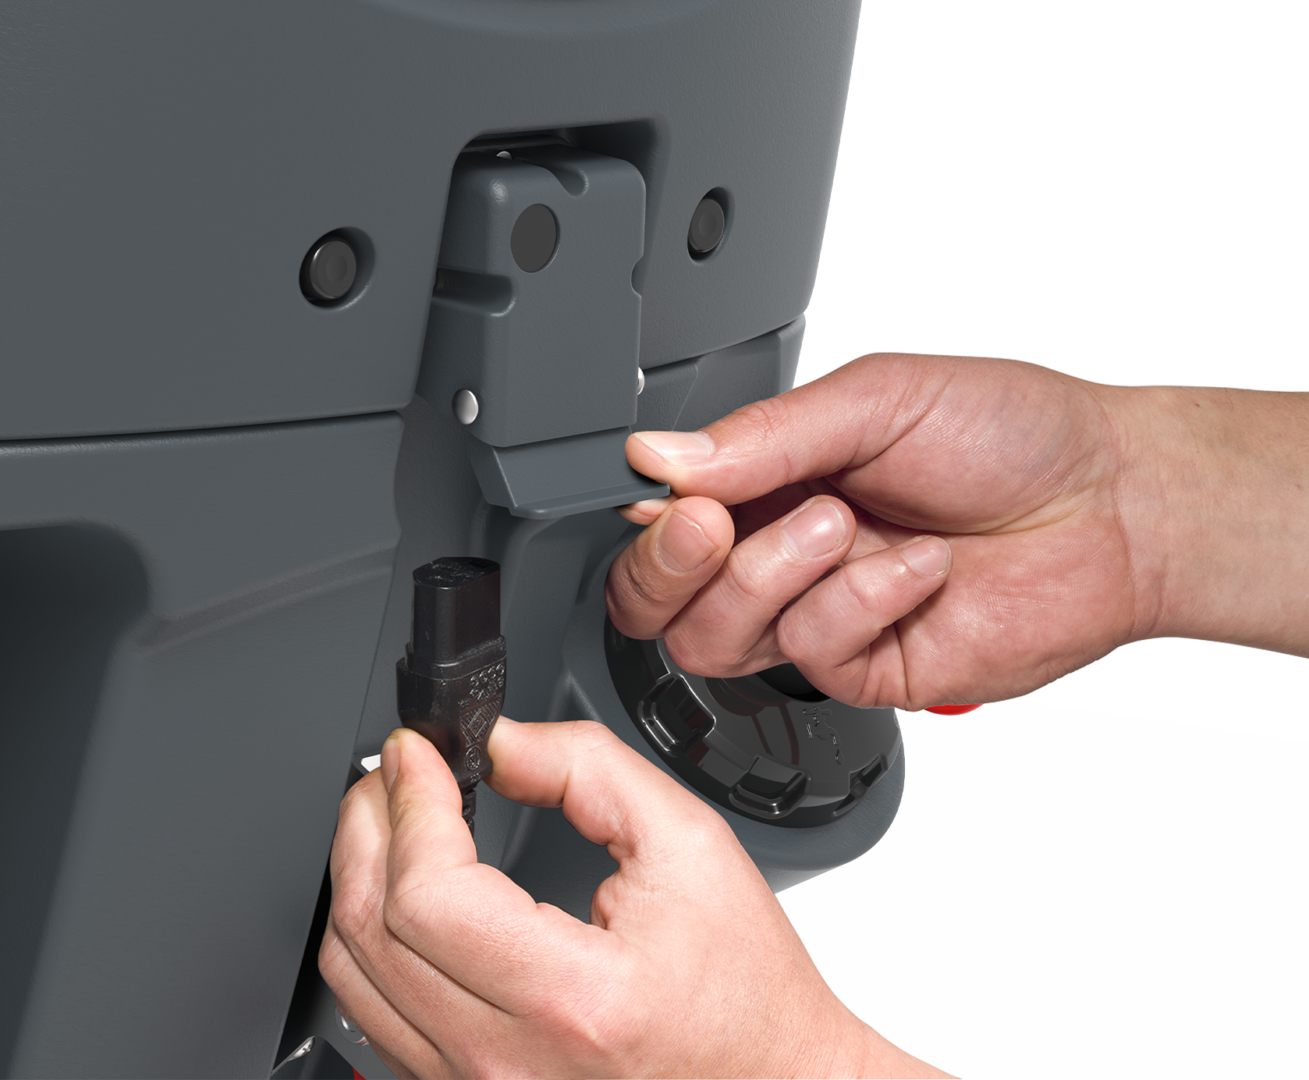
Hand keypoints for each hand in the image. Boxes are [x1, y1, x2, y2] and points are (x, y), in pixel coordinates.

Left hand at [319, 722, 953, 1079]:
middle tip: (396, 772)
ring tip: (392, 819)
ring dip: (358, 877)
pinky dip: (372, 939)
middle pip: (369, 929)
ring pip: (352, 977)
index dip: (411, 802)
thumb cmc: (744, 987)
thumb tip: (500, 743)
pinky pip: (374, 1017)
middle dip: (368, 824)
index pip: (428, 892)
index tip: (420, 755)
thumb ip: (589, 770)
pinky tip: (402, 891)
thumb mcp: (690, 842)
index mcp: (571, 994)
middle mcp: (508, 1059)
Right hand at [606, 352, 1142, 709]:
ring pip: (716, 641)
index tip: (675, 496)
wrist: (1116, 505)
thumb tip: (656, 456)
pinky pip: (812, 656)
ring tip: (843, 524)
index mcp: (768, 480)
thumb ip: (761, 435)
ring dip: (772, 577)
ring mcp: (819, 616)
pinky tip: (918, 567)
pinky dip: (862, 602)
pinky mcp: (864, 670)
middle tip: (716, 525)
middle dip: (674, 568)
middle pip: (656, 603)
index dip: (648, 521)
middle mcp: (779, 554)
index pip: (657, 521)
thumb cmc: (1013, 435)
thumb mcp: (877, 400)